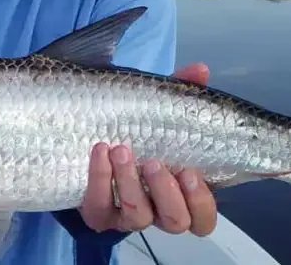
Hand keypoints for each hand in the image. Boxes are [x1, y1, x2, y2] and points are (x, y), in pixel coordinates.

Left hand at [79, 62, 217, 236]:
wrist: (87, 142)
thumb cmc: (137, 131)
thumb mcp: (159, 111)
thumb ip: (181, 94)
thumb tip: (200, 70)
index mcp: (181, 194)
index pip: (203, 219)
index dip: (200, 201)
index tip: (190, 171)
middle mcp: (158, 211)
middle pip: (174, 221)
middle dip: (165, 192)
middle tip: (154, 161)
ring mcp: (126, 215)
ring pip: (137, 217)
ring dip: (130, 184)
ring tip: (121, 150)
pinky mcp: (97, 214)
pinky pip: (99, 208)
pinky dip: (100, 179)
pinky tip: (100, 152)